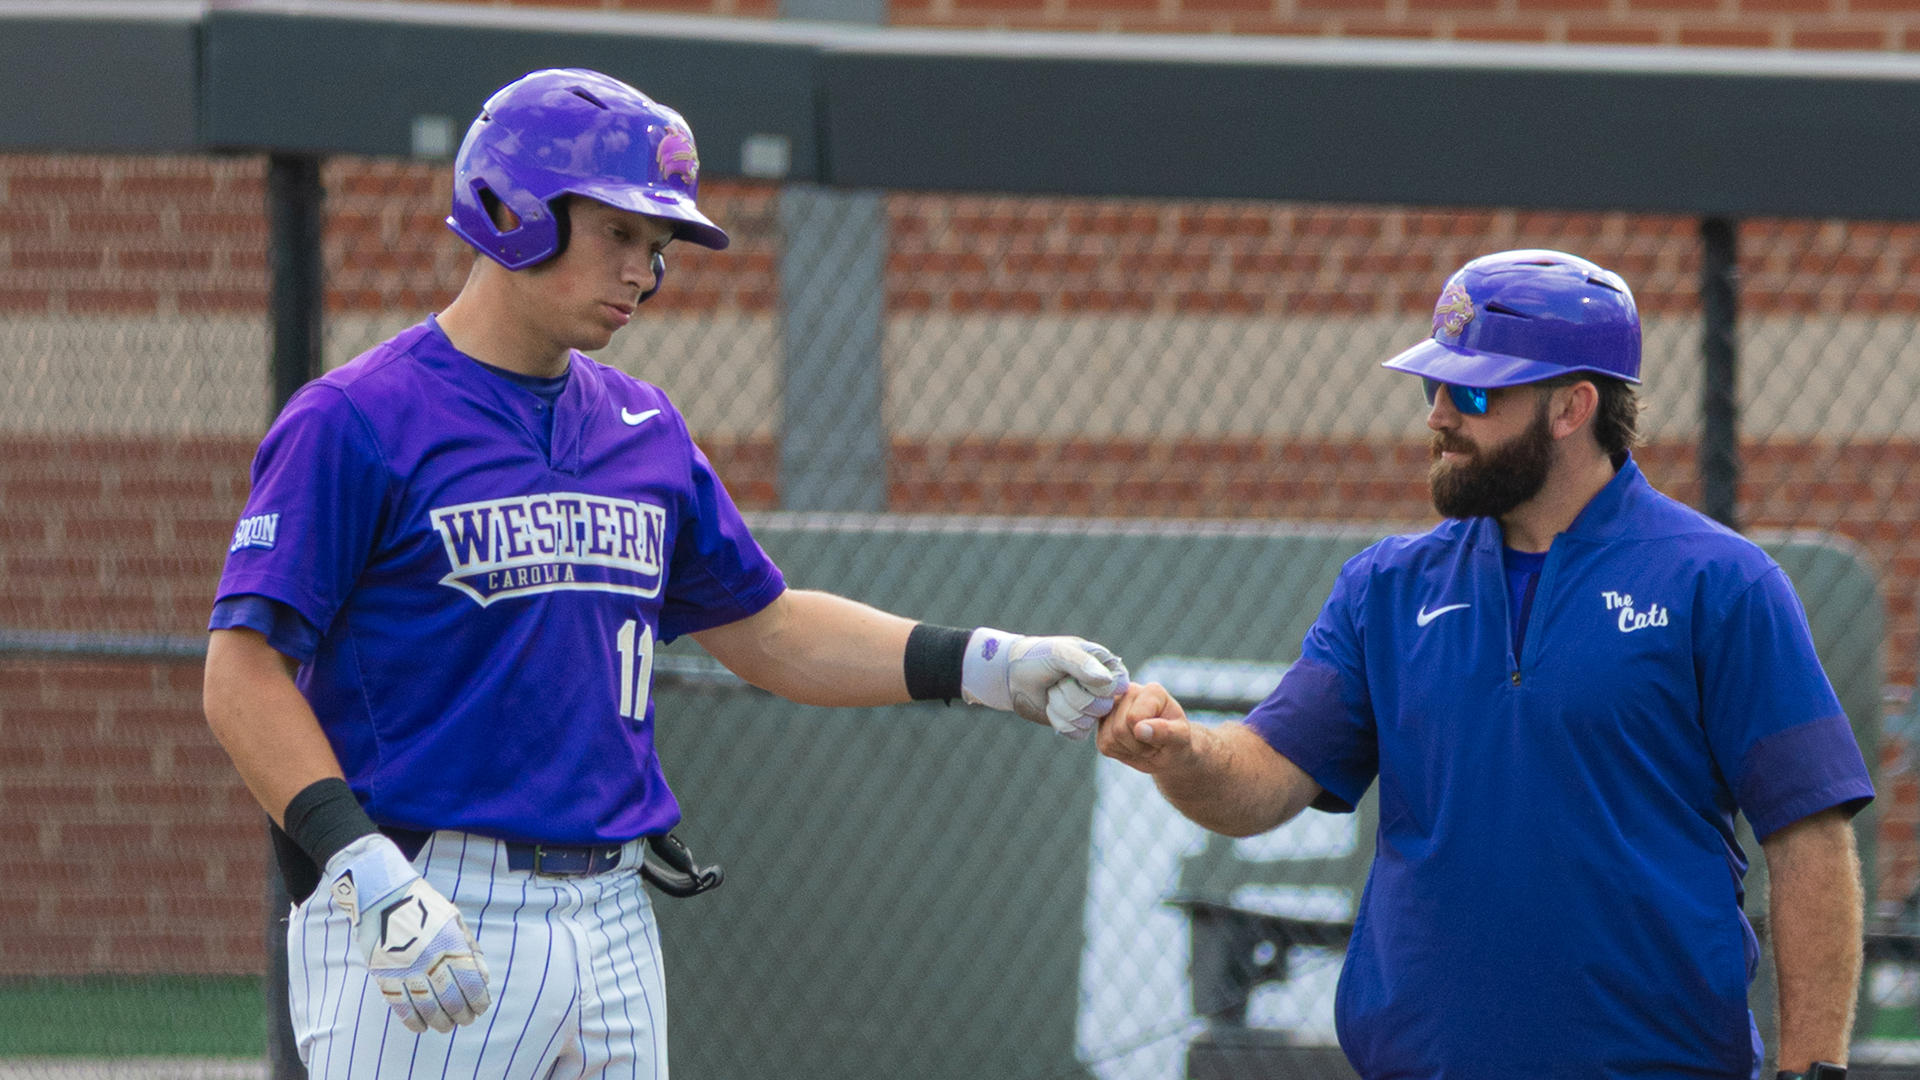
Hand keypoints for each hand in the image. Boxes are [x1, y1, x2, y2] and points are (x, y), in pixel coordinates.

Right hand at [327, 834, 490, 1033]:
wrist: (382, 896)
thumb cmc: (423, 906)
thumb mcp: (454, 919)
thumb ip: (470, 948)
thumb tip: (485, 977)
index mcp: (451, 945)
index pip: (472, 983)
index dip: (479, 1001)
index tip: (481, 1008)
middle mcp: (431, 961)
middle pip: (452, 1000)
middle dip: (462, 1015)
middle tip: (465, 1020)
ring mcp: (407, 970)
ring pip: (428, 1008)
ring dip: (440, 1022)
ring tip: (446, 1026)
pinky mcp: (386, 976)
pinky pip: (401, 1007)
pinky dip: (413, 1021)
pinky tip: (421, 1028)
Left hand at [961, 629, 1128, 738]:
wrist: (1013, 675)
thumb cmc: (1037, 657)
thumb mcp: (1058, 652)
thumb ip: (1082, 663)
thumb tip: (1108, 680)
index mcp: (1107, 666)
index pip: (1115, 686)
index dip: (1092, 684)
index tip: (1072, 672)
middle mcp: (1105, 688)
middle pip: (1101, 707)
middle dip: (1070, 695)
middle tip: (1058, 682)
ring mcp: (1092, 708)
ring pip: (1086, 721)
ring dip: (1060, 706)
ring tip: (1052, 691)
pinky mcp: (1079, 724)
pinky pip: (1077, 733)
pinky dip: (1058, 720)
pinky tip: (1051, 706)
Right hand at [1097, 681, 1197, 773]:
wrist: (1168, 751)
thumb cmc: (1176, 741)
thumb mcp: (1181, 739)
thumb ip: (1165, 731)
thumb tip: (1140, 728)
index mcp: (1152, 691)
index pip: (1134, 717)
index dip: (1148, 736)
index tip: (1162, 736)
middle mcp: (1129, 692)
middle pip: (1120, 729)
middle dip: (1138, 745)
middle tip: (1153, 743)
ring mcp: (1113, 706)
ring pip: (1110, 738)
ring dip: (1129, 750)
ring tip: (1144, 744)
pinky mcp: (1103, 723)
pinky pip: (1104, 745)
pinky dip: (1120, 752)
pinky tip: (1132, 746)